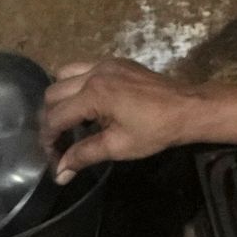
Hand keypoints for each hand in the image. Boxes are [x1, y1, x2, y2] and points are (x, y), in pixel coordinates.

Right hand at [41, 58, 211, 181]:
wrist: (187, 108)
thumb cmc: (155, 130)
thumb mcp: (118, 146)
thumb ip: (84, 155)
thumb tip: (59, 173)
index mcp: (94, 93)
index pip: (56, 116)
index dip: (48, 139)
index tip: (51, 156)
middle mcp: (94, 73)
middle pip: (53, 92)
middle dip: (50, 117)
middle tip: (57, 139)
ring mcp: (105, 63)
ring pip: (64, 74)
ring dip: (60, 96)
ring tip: (68, 119)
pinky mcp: (116, 62)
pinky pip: (83, 68)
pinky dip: (76, 84)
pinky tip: (86, 104)